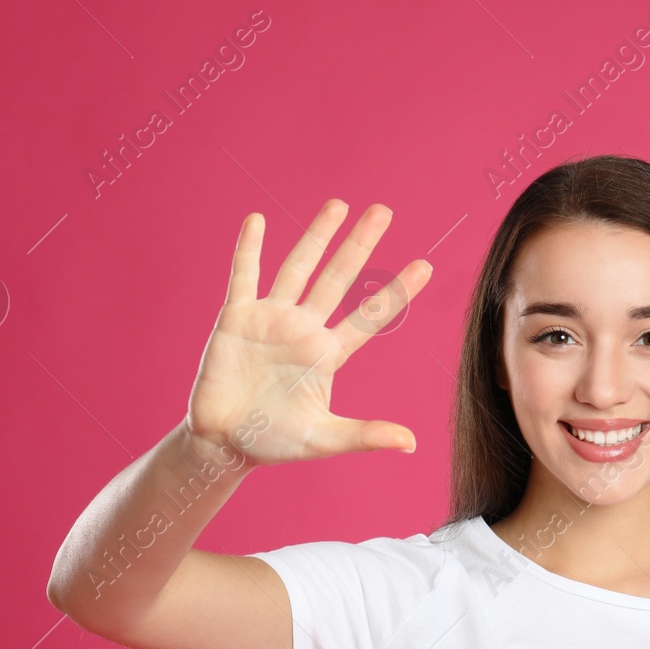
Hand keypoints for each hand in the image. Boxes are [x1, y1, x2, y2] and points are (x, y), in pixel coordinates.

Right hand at [185, 201, 431, 466]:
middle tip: (384, 211)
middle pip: (338, 278)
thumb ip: (365, 436)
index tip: (426, 265)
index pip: (369, 316)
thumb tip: (411, 443)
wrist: (223, 443)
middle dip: (359, 244)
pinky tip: (257, 221)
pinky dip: (249, 249)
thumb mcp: (323, 439)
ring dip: (316, 236)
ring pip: (297, 268)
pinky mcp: (236, 319)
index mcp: (328, 354)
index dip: (396, 292)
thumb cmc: (274, 443)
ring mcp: (270, 319)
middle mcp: (303, 329)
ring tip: (338, 205)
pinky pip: (244, 276)